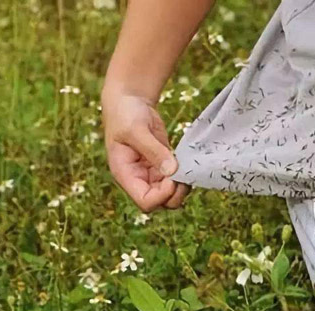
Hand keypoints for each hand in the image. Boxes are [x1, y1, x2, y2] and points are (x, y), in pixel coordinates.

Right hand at [102, 90, 189, 211]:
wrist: (128, 101)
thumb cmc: (125, 114)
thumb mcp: (136, 129)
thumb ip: (153, 151)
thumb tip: (172, 171)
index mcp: (125, 175)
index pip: (145, 202)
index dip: (162, 196)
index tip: (172, 178)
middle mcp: (138, 179)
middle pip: (161, 204)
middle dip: (175, 194)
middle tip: (185, 174)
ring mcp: (151, 174)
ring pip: (171, 194)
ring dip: (182, 186)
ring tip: (188, 167)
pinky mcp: (163, 165)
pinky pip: (176, 180)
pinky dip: (185, 176)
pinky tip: (189, 163)